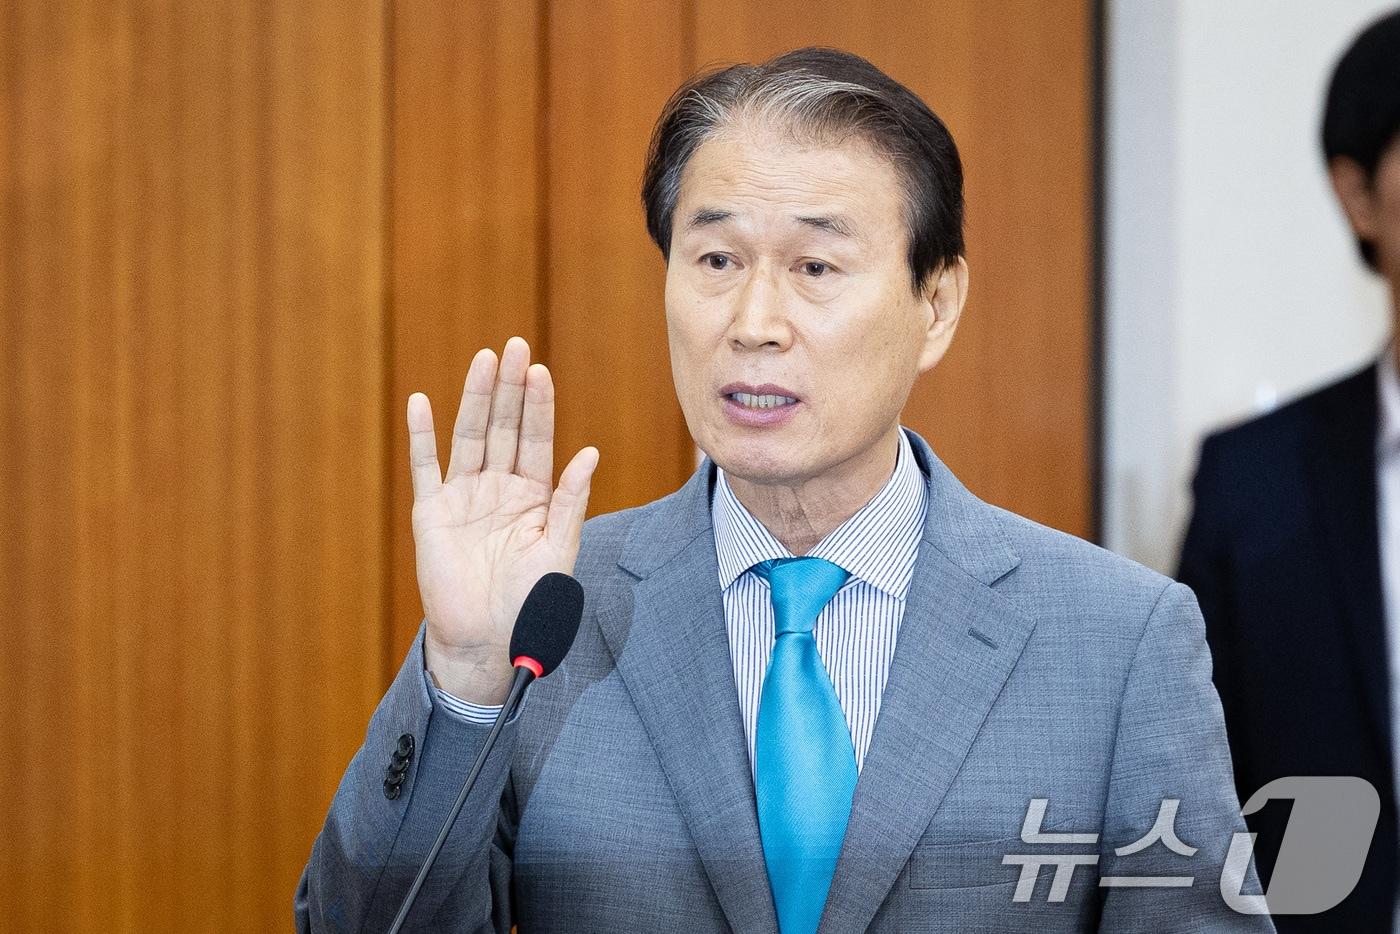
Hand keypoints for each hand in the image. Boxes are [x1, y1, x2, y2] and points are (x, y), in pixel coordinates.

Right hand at [408, 337, 598, 703]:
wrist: (488, 642)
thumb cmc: (530, 603)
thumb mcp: (559, 550)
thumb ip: (571, 502)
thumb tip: (590, 454)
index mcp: (534, 495)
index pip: (537, 439)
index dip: (539, 406)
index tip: (542, 371)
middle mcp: (499, 488)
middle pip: (503, 427)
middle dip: (510, 388)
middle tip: (515, 346)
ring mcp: (464, 497)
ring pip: (469, 437)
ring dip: (475, 397)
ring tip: (483, 359)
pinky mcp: (431, 513)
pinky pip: (425, 468)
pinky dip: (422, 436)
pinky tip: (421, 402)